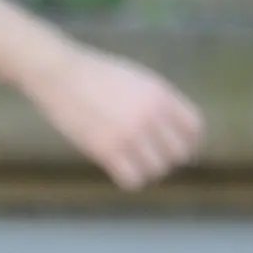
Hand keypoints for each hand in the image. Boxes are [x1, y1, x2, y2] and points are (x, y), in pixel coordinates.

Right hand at [22, 43, 204, 191]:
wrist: (58, 73)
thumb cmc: (94, 74)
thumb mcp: (137, 79)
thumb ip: (158, 101)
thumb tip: (172, 129)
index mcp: (161, 95)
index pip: (194, 129)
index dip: (188, 142)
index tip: (173, 148)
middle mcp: (151, 115)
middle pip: (178, 154)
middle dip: (165, 157)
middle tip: (147, 156)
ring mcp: (129, 133)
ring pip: (157, 170)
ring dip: (146, 169)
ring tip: (130, 162)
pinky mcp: (105, 149)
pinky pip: (132, 179)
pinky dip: (128, 179)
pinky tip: (117, 169)